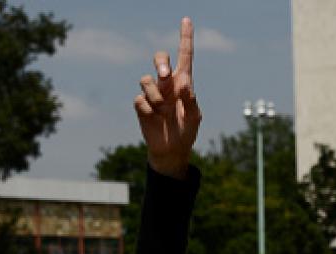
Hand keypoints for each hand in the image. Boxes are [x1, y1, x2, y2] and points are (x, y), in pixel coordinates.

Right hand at [135, 17, 200, 178]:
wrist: (172, 151)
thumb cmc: (186, 132)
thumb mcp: (194, 118)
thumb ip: (191, 101)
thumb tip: (183, 84)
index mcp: (183, 83)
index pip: (185, 56)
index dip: (185, 38)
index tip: (186, 20)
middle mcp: (167, 84)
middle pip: (160, 58)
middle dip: (160, 62)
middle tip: (165, 74)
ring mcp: (153, 94)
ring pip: (145, 80)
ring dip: (155, 95)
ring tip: (163, 111)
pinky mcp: (142, 106)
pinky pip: (140, 100)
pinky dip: (148, 109)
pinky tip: (155, 118)